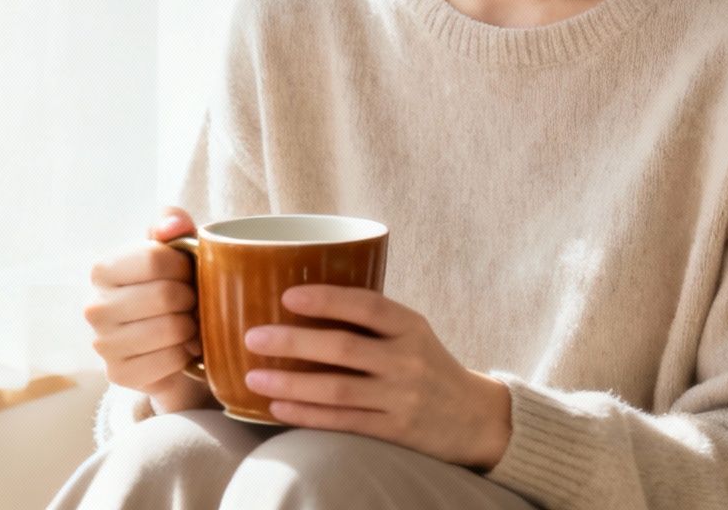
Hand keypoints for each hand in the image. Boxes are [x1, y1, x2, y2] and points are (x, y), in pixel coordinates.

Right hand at [84, 208, 214, 414]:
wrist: (170, 339)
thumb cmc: (174, 284)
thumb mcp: (176, 247)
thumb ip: (173, 224)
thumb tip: (172, 225)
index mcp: (103, 269)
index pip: (156, 259)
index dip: (185, 266)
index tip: (188, 272)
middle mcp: (94, 306)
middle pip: (166, 296)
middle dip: (191, 299)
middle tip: (192, 302)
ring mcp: (103, 344)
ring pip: (169, 329)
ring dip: (191, 327)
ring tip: (189, 323)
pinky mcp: (118, 374)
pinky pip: (169, 361)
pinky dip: (185, 354)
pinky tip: (182, 348)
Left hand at [244, 286, 513, 470]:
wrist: (473, 417)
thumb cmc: (429, 366)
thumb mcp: (413, 333)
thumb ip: (372, 322)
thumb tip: (303, 303)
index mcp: (411, 326)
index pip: (367, 306)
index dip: (327, 300)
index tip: (288, 296)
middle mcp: (407, 360)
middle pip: (343, 348)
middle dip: (292, 343)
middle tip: (254, 336)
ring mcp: (401, 397)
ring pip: (336, 389)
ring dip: (290, 384)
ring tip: (254, 378)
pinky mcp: (394, 430)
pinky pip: (342, 421)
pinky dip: (307, 415)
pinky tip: (278, 408)